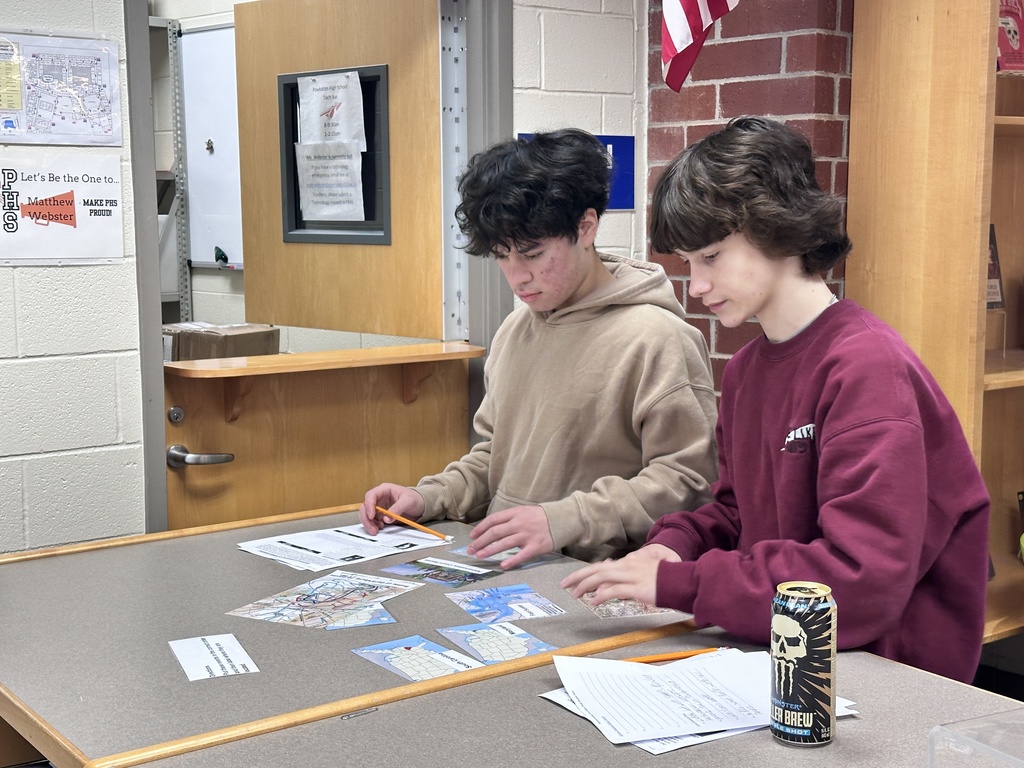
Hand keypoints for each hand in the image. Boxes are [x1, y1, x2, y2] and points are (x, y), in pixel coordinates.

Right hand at [359, 483, 425, 534]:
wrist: (420, 506)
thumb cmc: (414, 499)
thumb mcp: (408, 501)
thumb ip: (398, 508)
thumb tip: (386, 519)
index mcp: (384, 490)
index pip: (371, 495)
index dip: (369, 505)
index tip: (371, 516)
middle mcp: (379, 498)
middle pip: (365, 507)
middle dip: (367, 518)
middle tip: (372, 528)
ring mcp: (379, 507)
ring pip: (367, 515)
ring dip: (369, 524)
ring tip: (376, 531)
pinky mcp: (381, 516)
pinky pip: (373, 521)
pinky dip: (374, 526)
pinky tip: (381, 528)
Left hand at [466, 505, 552, 568]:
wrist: (563, 519)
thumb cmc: (541, 517)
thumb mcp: (524, 511)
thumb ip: (510, 518)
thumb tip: (492, 528)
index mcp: (516, 513)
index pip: (493, 520)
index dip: (480, 528)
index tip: (472, 536)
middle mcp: (520, 523)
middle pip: (495, 532)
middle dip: (480, 541)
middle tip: (471, 550)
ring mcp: (528, 535)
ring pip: (504, 543)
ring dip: (490, 550)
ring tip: (480, 556)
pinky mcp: (537, 547)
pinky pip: (522, 555)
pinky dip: (512, 560)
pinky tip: (502, 565)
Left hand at [560, 544, 680, 606]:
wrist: (683, 580)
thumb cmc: (666, 581)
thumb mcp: (645, 576)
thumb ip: (629, 579)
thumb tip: (613, 589)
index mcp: (629, 563)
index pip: (602, 566)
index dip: (587, 573)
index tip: (575, 579)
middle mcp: (627, 566)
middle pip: (596, 569)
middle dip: (578, 576)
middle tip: (564, 584)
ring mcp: (631, 576)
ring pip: (601, 578)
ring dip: (585, 585)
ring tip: (575, 594)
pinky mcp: (636, 587)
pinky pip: (613, 591)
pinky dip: (600, 595)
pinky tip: (593, 602)